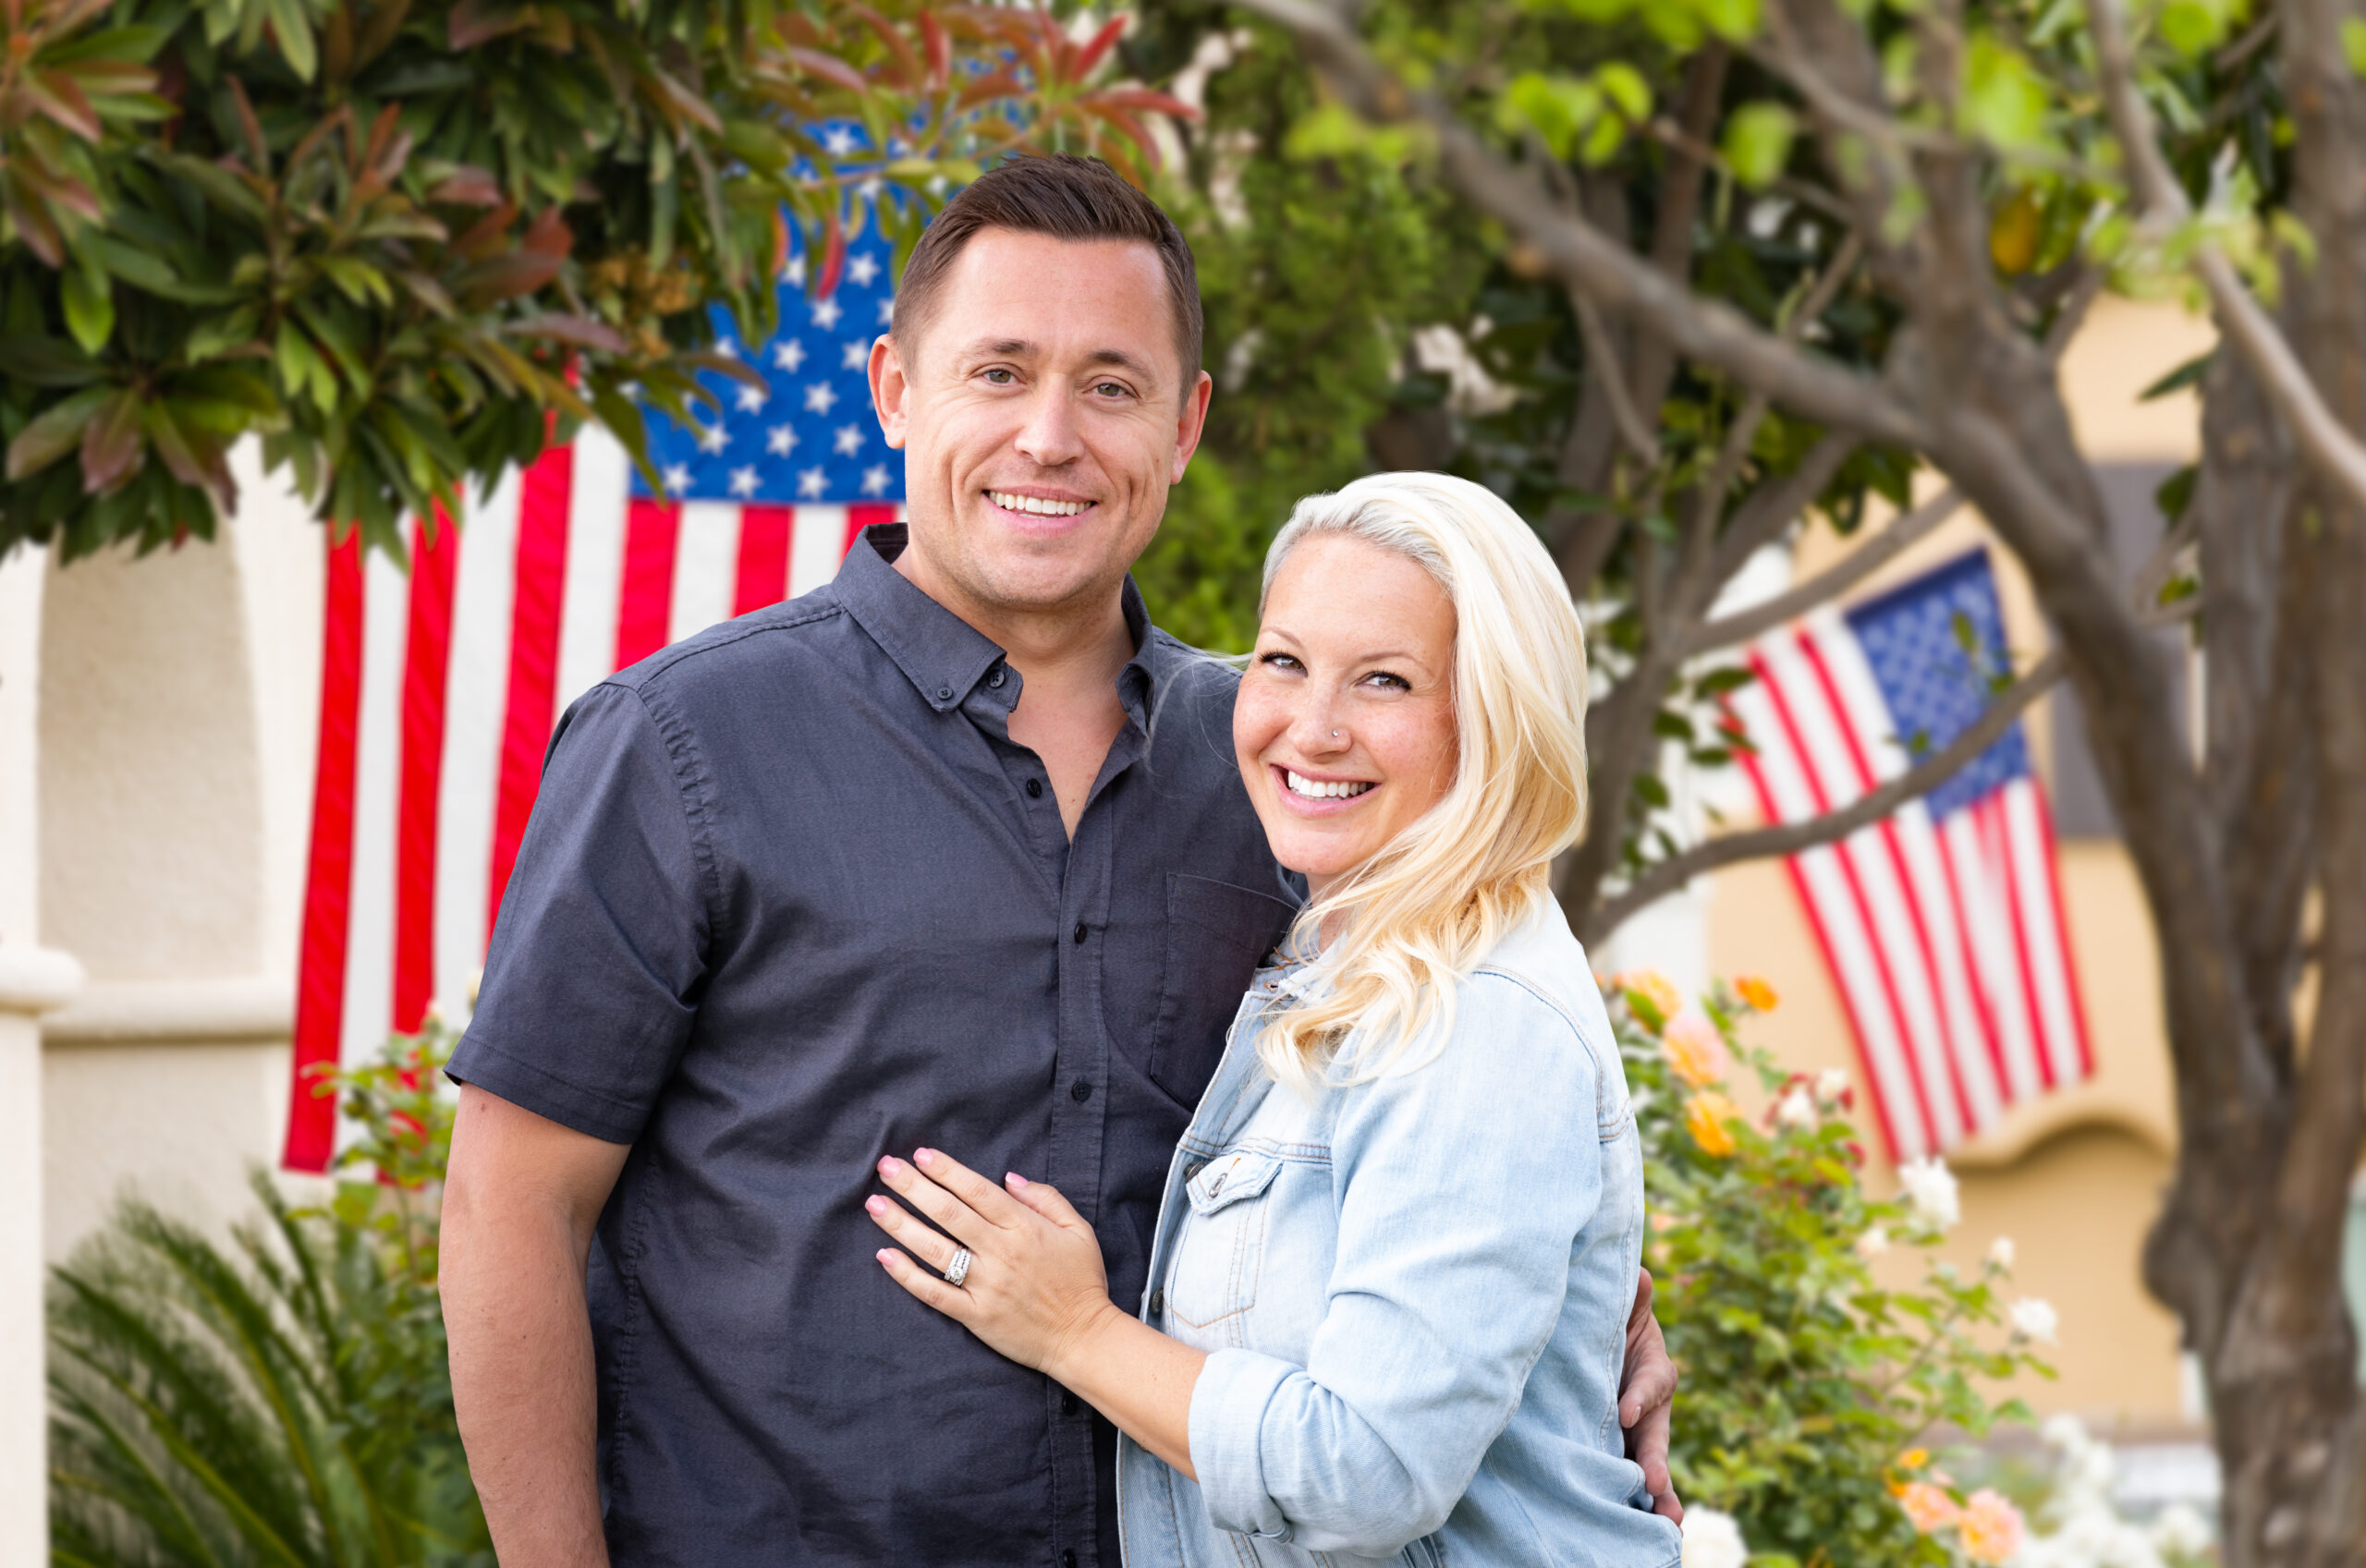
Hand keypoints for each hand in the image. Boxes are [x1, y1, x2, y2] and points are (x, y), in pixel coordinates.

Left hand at [867, 1148, 1117, 1378]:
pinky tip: (884, 1256)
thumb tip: (1009, 1178)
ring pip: (935, 1249)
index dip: (947, 1170)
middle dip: (914, 1187)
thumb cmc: (1082, 1282)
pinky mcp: (975, 1315)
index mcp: (1025, 1228)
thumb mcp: (1078, 1230)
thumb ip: (1046, 1199)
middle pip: (949, 1213)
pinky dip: (907, 1276)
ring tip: (876, 1204)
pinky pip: (934, 1293)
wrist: (1084, 1338)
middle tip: (887, 1167)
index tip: (920, 1154)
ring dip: (901, 1225)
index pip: (978, 1191)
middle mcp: (1001, 1253)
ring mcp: (986, 1285)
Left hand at [1620, 1267, 1681, 1522]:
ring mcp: (1637, 1435)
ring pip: (1652, 1465)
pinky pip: (1631, 1480)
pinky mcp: (1621, 1453)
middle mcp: (1650, 1407)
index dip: (1641, 1395)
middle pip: (1656, 1435)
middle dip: (1655, 1460)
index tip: (1627, 1411)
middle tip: (1654, 1484)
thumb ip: (1630, 1297)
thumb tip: (1640, 1275)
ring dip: (1660, 1494)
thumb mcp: (1619, 1307)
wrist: (1590, 1345)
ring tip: (1667, 1521)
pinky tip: (1648, 1529)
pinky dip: (1640, 1505)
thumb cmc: (1607, 1321)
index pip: (1651, 1381)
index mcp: (1652, 1368)